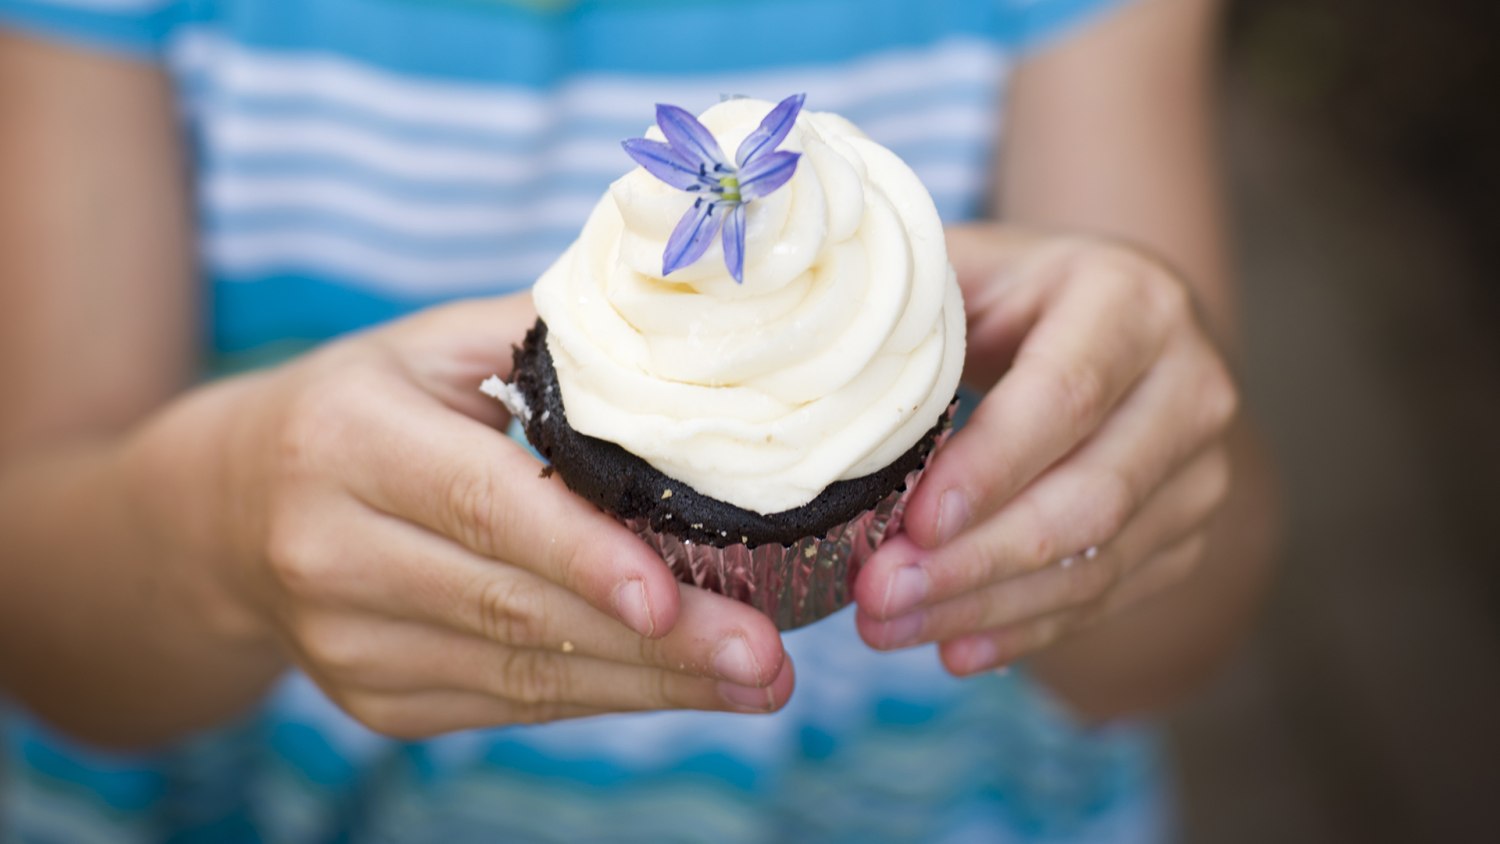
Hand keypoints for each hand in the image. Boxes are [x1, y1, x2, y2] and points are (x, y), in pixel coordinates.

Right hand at [130, 295, 790, 737]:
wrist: (229, 509)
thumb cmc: (365, 405)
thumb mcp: (433, 345)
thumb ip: (548, 338)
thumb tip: (691, 327)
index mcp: (347, 438)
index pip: (480, 502)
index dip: (578, 553)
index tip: (671, 596)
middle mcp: (330, 550)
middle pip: (513, 607)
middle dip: (653, 644)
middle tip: (764, 656)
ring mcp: (346, 643)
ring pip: (521, 675)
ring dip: (649, 686)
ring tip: (754, 680)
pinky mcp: (374, 699)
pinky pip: (510, 705)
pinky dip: (605, 697)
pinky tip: (682, 685)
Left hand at [854, 226, 1237, 674]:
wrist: (1114, 327)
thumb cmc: (1012, 294)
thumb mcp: (968, 270)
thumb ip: (907, 304)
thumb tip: (808, 353)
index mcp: (1130, 302)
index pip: (1066, 395)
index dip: (993, 466)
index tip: (916, 523)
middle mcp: (1188, 385)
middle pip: (1091, 495)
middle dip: (976, 559)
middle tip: (879, 594)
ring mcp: (1199, 468)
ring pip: (1099, 559)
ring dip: (987, 606)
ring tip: (890, 626)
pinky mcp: (1186, 531)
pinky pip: (1106, 597)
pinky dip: (1023, 629)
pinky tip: (952, 648)